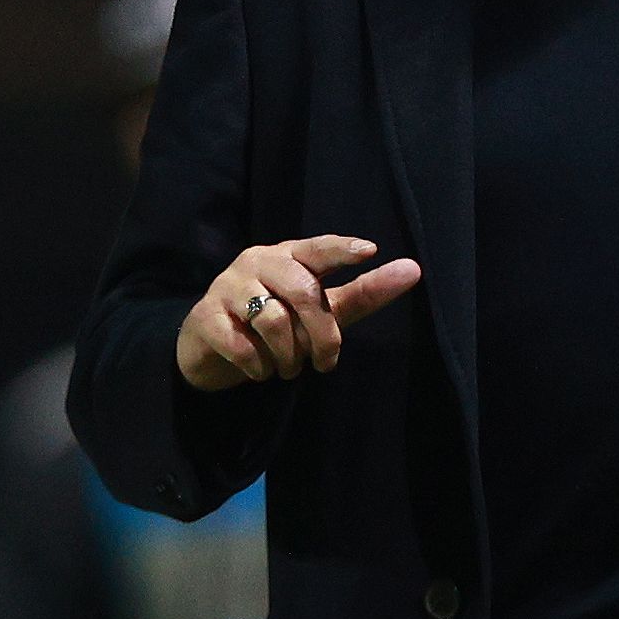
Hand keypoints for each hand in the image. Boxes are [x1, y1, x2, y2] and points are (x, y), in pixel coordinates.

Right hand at [176, 237, 422, 392]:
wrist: (212, 349)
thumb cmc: (277, 323)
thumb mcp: (323, 310)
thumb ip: (364, 292)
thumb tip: (413, 268)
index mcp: (289, 255)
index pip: (318, 247)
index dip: (341, 249)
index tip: (368, 251)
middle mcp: (257, 262)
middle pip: (302, 291)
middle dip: (322, 334)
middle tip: (324, 363)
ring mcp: (227, 286)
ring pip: (272, 319)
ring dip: (288, 355)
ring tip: (287, 368)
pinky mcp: (205, 317)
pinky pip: (241, 344)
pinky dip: (258, 365)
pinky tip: (260, 370)